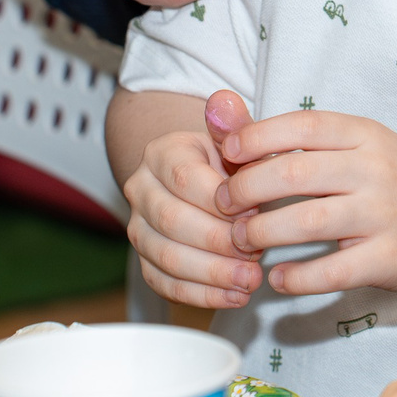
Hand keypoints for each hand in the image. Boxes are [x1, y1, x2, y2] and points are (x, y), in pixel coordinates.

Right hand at [122, 94, 265, 307]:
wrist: (200, 182)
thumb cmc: (225, 162)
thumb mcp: (235, 140)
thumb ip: (235, 126)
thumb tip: (224, 101)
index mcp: (161, 154)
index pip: (185, 179)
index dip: (222, 200)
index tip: (256, 210)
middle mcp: (141, 190)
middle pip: (174, 223)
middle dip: (219, 243)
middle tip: (257, 253)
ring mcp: (140, 229)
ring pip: (168, 258)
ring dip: (213, 274)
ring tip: (251, 279)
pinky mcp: (147, 262)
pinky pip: (166, 285)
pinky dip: (202, 295)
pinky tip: (235, 296)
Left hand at [214, 109, 396, 295]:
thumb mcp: (363, 146)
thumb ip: (302, 138)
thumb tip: (225, 123)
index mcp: (365, 135)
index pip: (301, 125)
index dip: (255, 138)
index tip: (226, 156)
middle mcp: (375, 169)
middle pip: (294, 172)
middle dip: (245, 189)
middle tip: (224, 205)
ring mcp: (384, 215)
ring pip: (306, 222)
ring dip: (261, 234)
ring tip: (243, 241)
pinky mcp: (389, 259)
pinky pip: (330, 272)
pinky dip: (295, 278)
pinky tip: (277, 277)